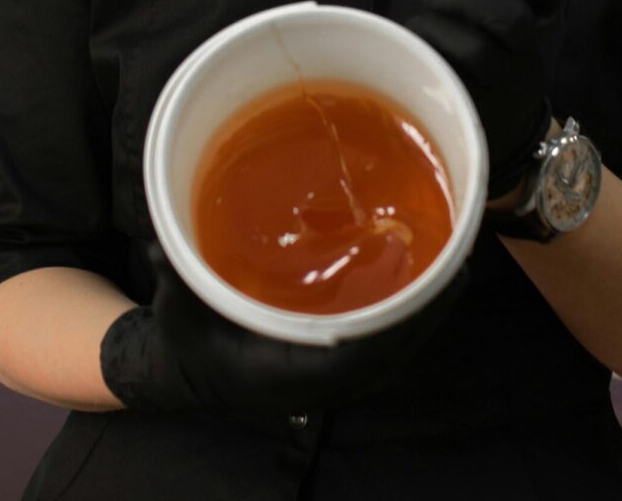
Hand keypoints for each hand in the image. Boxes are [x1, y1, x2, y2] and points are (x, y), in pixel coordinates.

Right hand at [100, 243, 469, 413]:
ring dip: (427, 311)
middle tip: (458, 264)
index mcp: (282, 370)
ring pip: (394, 348)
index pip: (353, 356)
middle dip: (428, 312)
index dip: (396, 327)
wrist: (189, 372)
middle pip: (391, 351)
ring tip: (456, 266)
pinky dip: (411, 313)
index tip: (426, 290)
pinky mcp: (335, 359)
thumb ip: (175, 275)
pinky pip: (384, 340)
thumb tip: (163, 243)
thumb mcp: (176, 307)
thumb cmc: (187, 339)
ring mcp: (330, 371)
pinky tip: (427, 280)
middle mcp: (316, 377)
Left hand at [405, 0, 564, 200]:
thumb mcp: (507, 19)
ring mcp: (509, 86)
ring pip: (471, 48)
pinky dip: (423, 56)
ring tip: (421, 27)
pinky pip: (444, 75)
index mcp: (547, 16)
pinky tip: (418, 56)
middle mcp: (535, 52)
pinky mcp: (479, 109)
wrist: (504, 130)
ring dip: (433, 28)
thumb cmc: (497, 55)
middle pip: (505, 16)